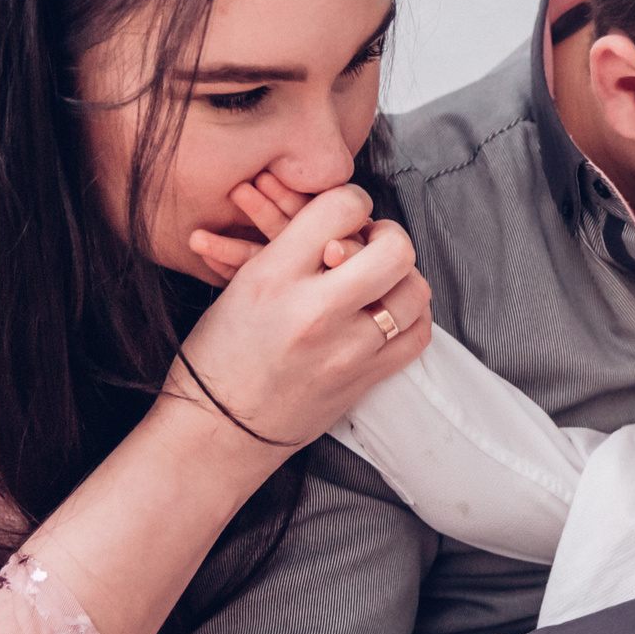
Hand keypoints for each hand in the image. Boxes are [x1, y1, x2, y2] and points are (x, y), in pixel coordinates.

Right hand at [167, 178, 431, 473]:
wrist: (218, 431)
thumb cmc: (219, 355)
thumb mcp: (239, 286)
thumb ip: (292, 250)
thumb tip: (344, 225)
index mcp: (272, 277)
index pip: (340, 209)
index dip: (352, 202)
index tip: (348, 212)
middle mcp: (314, 311)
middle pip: (393, 250)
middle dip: (389, 236)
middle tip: (375, 241)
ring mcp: (345, 350)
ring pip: (413, 291)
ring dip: (404, 276)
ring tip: (383, 276)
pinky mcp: (363, 380)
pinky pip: (417, 335)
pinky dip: (412, 315)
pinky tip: (392, 310)